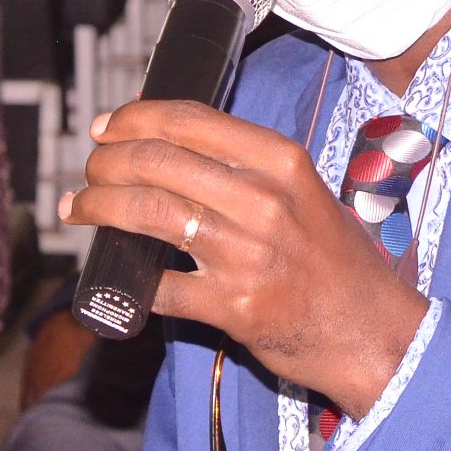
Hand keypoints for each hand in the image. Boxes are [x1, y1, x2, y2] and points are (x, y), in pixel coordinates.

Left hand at [61, 100, 428, 414]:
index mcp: (280, 162)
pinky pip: (158, 285)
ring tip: (79, 209)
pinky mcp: (232, 306)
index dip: (133, 119)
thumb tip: (172, 148)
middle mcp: (262, 200)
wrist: (371, 332)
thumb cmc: (336, 262)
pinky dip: (128, 278)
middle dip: (105, 163)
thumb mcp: (306, 193)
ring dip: (98, 207)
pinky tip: (116, 274)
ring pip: (146, 213)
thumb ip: (248, 167)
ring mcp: (246, 253)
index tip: (105, 128)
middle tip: (89, 172)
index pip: (188, 120)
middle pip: (156, 161)